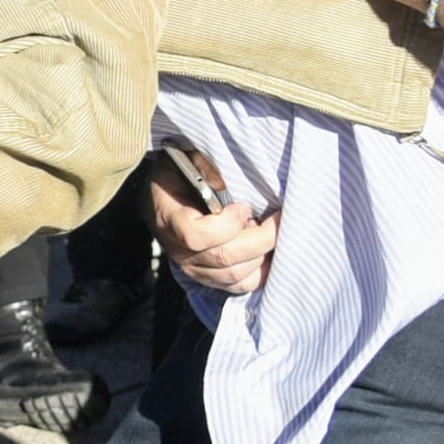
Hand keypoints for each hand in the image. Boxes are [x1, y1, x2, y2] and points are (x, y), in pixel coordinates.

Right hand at [151, 175, 278, 298]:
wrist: (165, 196)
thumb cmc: (179, 173)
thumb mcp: (185, 158)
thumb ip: (203, 165)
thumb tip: (226, 184)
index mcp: (168, 217)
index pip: (195, 236)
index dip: (226, 226)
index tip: (243, 206)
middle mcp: (178, 250)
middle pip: (223, 258)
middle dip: (260, 239)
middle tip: (278, 218)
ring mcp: (193, 268)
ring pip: (235, 275)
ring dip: (261, 255)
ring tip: (268, 231)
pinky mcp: (209, 277)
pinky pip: (239, 285)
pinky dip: (260, 271)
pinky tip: (267, 250)